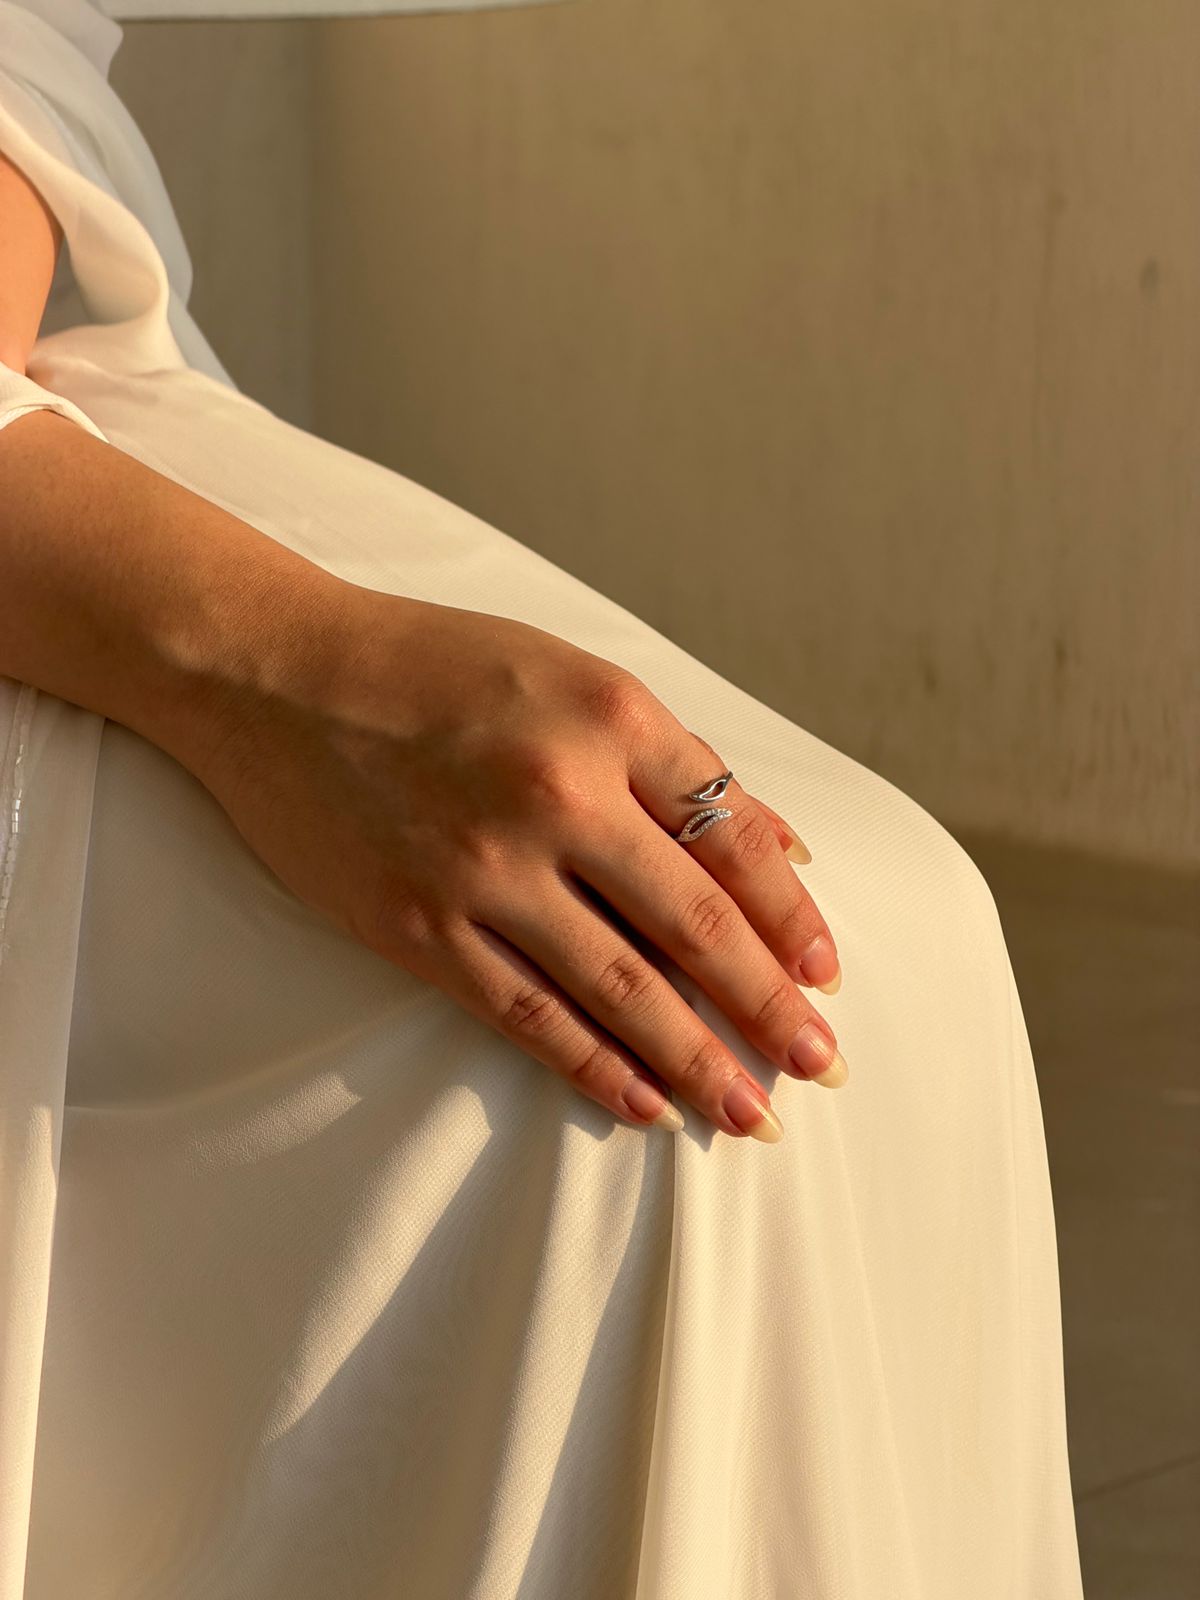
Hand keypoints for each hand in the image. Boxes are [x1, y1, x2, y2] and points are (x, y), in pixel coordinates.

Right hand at [188, 585, 848, 1142]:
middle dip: (768, 1006)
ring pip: (619, 986)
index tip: (828, 974)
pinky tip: (641, 1103)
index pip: (732, 837)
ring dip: (696, 1059)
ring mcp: (484, 867)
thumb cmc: (435, 666)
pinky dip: (592, 1065)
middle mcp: (558, 793)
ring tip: (750, 1112)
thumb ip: (677, 760)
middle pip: (695, 923)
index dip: (792, 916)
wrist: (276, 675)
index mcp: (610, 718)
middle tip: (820, 1062)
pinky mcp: (419, 925)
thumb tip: (781, 842)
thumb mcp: (571, 675)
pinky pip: (526, 1013)